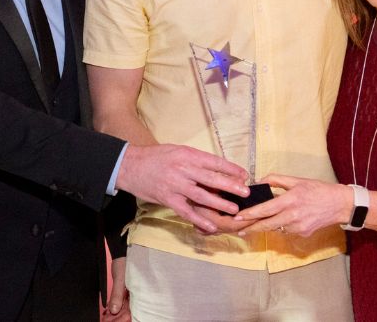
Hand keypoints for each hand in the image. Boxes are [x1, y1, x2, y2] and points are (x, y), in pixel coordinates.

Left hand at [102, 256, 129, 320]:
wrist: (121, 254)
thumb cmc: (123, 264)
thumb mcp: (119, 280)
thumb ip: (117, 295)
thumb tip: (113, 310)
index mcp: (138, 293)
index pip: (131, 311)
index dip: (122, 318)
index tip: (111, 321)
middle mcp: (135, 295)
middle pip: (126, 312)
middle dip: (116, 318)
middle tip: (105, 320)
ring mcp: (129, 294)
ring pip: (122, 308)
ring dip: (114, 315)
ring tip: (105, 318)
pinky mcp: (124, 292)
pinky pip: (120, 303)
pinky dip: (113, 308)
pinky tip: (107, 311)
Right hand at [116, 144, 248, 232]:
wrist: (130, 165)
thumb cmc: (156, 157)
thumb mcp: (177, 151)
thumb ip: (195, 161)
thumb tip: (216, 170)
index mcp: (188, 155)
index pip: (214, 162)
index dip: (230, 169)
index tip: (244, 175)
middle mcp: (183, 169)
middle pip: (211, 178)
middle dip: (231, 186)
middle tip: (246, 192)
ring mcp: (175, 185)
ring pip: (202, 196)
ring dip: (219, 203)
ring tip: (234, 209)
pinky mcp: (168, 199)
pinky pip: (187, 211)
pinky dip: (200, 219)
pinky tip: (212, 226)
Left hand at [233, 174, 351, 236]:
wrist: (339, 204)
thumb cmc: (318, 190)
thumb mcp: (297, 180)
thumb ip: (276, 180)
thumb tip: (259, 181)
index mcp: (290, 200)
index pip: (265, 209)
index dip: (250, 214)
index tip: (238, 216)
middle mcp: (293, 215)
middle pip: (267, 225)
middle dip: (251, 227)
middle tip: (239, 228)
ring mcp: (298, 227)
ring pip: (276, 228)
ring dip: (267, 225)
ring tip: (257, 223)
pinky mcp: (303, 234)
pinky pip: (287, 230)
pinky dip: (283, 225)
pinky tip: (287, 219)